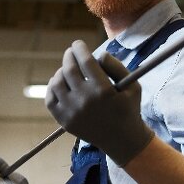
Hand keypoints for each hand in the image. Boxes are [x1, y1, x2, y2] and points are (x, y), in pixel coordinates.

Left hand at [45, 41, 152, 165]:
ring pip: (57, 82)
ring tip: (68, 69)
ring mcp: (72, 112)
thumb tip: (97, 54)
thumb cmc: (128, 108)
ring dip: (61, 71)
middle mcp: (85, 100)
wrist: (121, 140)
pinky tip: (60, 83)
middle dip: (69, 56)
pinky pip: (50, 99)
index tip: (78, 44)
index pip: (85, 61)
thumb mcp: (133, 85)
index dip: (79, 48)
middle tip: (71, 52)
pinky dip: (52, 88)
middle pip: (69, 69)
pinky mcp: (64, 121)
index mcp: (103, 90)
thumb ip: (116, 66)